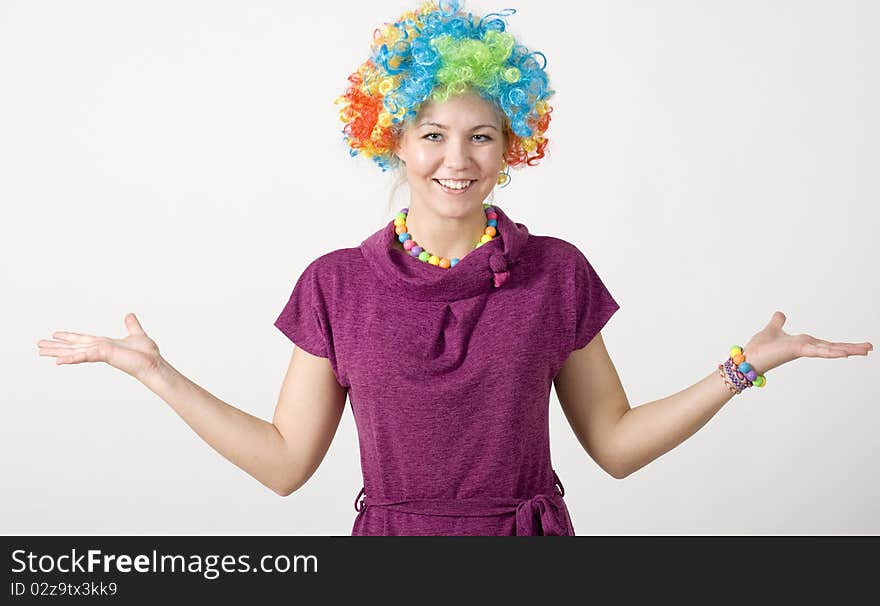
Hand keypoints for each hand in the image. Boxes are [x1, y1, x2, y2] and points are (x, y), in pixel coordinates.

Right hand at [37, 313, 161, 381]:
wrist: (154, 364)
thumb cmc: (147, 354)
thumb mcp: (137, 334)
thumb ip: (131, 325)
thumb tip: (129, 315)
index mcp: (104, 344)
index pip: (82, 339)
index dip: (69, 337)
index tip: (55, 334)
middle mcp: (99, 348)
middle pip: (73, 346)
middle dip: (56, 346)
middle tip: (38, 345)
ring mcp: (100, 352)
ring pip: (74, 351)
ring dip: (57, 351)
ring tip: (40, 351)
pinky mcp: (104, 355)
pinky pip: (84, 356)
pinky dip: (71, 358)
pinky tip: (57, 361)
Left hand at [741, 311, 872, 374]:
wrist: (748, 357)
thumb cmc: (759, 347)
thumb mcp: (772, 329)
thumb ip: (778, 322)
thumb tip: (780, 314)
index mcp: (803, 343)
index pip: (827, 344)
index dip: (842, 345)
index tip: (858, 346)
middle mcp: (806, 347)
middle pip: (833, 347)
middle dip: (851, 348)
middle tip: (870, 348)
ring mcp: (803, 349)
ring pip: (830, 349)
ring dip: (847, 350)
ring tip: (865, 350)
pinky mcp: (797, 350)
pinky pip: (817, 350)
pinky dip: (830, 351)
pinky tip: (844, 353)